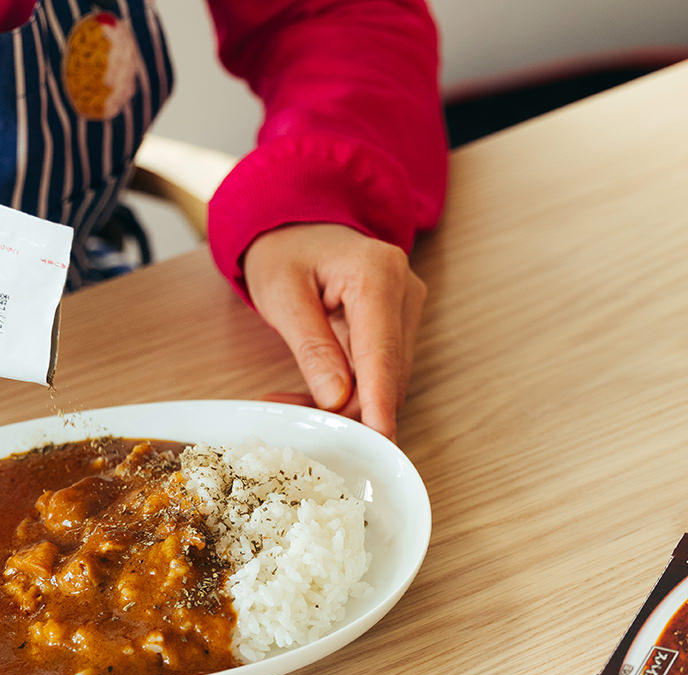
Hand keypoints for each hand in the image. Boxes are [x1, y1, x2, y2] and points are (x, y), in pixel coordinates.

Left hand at [243, 223, 425, 438]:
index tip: (378, 437)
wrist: (296, 225)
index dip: (379, 399)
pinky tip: (313, 394)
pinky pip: (379, 371)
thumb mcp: (281, 294)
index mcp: (377, 272)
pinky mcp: (398, 325)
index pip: (381, 350)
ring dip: (345, 402)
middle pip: (387, 371)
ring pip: (386, 378)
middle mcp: (404, 289)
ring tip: (291, 402)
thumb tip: (336, 396)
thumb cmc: (285, 251)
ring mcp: (406, 308)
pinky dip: (349, 390)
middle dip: (349, 406)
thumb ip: (311, 346)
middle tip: (296, 420)